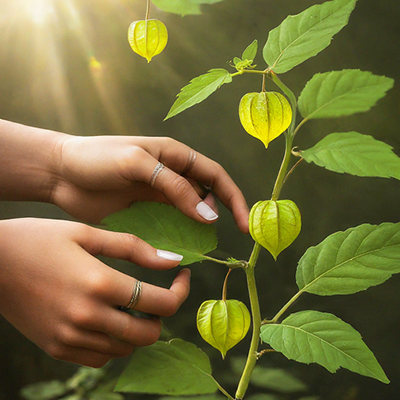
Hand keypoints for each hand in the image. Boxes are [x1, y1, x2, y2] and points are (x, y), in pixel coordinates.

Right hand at [0, 218, 189, 366]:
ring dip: (139, 328)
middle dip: (162, 314)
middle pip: (149, 334)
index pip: (161, 303)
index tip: (182, 275)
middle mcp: (87, 317)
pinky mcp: (57, 348)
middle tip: (158, 293)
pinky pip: (101, 357)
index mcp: (99, 283)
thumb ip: (134, 248)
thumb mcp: (87, 232)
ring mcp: (70, 338)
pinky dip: (115, 342)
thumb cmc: (38, 239)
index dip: (181, 290)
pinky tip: (109, 318)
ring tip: (133, 303)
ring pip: (127, 348)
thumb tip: (173, 260)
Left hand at [52, 135, 248, 232]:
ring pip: (190, 214)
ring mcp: (158, 196)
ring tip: (201, 247)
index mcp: (175, 156)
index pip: (215, 175)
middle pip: (207, 196)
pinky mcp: (145, 213)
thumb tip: (209, 214)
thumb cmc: (97, 158)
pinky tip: (178, 250)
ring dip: (199, 229)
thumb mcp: (138, 163)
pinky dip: (178, 238)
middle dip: (219, 214)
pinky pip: (170, 227)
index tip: (243, 224)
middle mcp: (171, 176)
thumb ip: (174, 186)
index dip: (233, 198)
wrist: (61, 173)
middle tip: (220, 239)